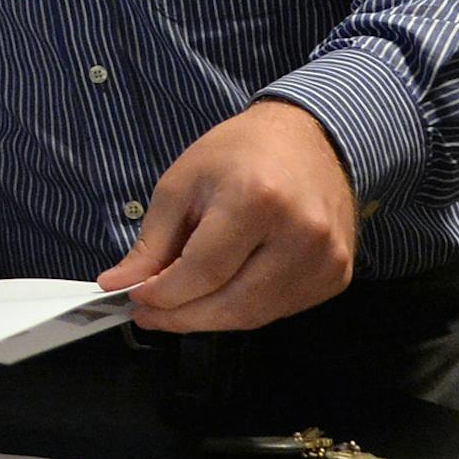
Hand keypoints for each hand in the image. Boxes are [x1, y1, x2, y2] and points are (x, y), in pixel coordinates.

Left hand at [98, 100, 357, 331]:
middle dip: (182, 317)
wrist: (311, 139)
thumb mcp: (181, 184)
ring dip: (209, 319)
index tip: (133, 298)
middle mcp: (301, 234)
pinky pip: (279, 311)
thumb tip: (119, 285)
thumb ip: (152, 242)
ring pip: (255, 316)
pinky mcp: (338, 277)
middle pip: (232, 304)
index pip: (203, 271)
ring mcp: (326, 260)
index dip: (163, 294)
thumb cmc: (239, 154)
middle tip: (149, 314)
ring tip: (178, 306)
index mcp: (257, 200)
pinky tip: (219, 293)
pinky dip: (242, 310)